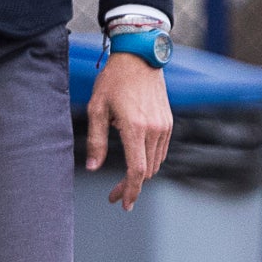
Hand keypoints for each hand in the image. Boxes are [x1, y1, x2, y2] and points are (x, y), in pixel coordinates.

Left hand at [83, 54, 172, 210]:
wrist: (139, 57)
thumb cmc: (114, 80)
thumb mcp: (97, 108)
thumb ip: (96, 140)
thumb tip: (93, 168)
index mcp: (135, 127)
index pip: (136, 170)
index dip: (130, 190)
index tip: (124, 204)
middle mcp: (154, 129)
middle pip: (146, 171)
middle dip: (132, 186)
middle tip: (115, 194)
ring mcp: (164, 126)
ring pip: (155, 163)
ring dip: (140, 174)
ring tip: (124, 179)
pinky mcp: (168, 122)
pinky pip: (160, 150)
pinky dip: (149, 160)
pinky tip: (135, 158)